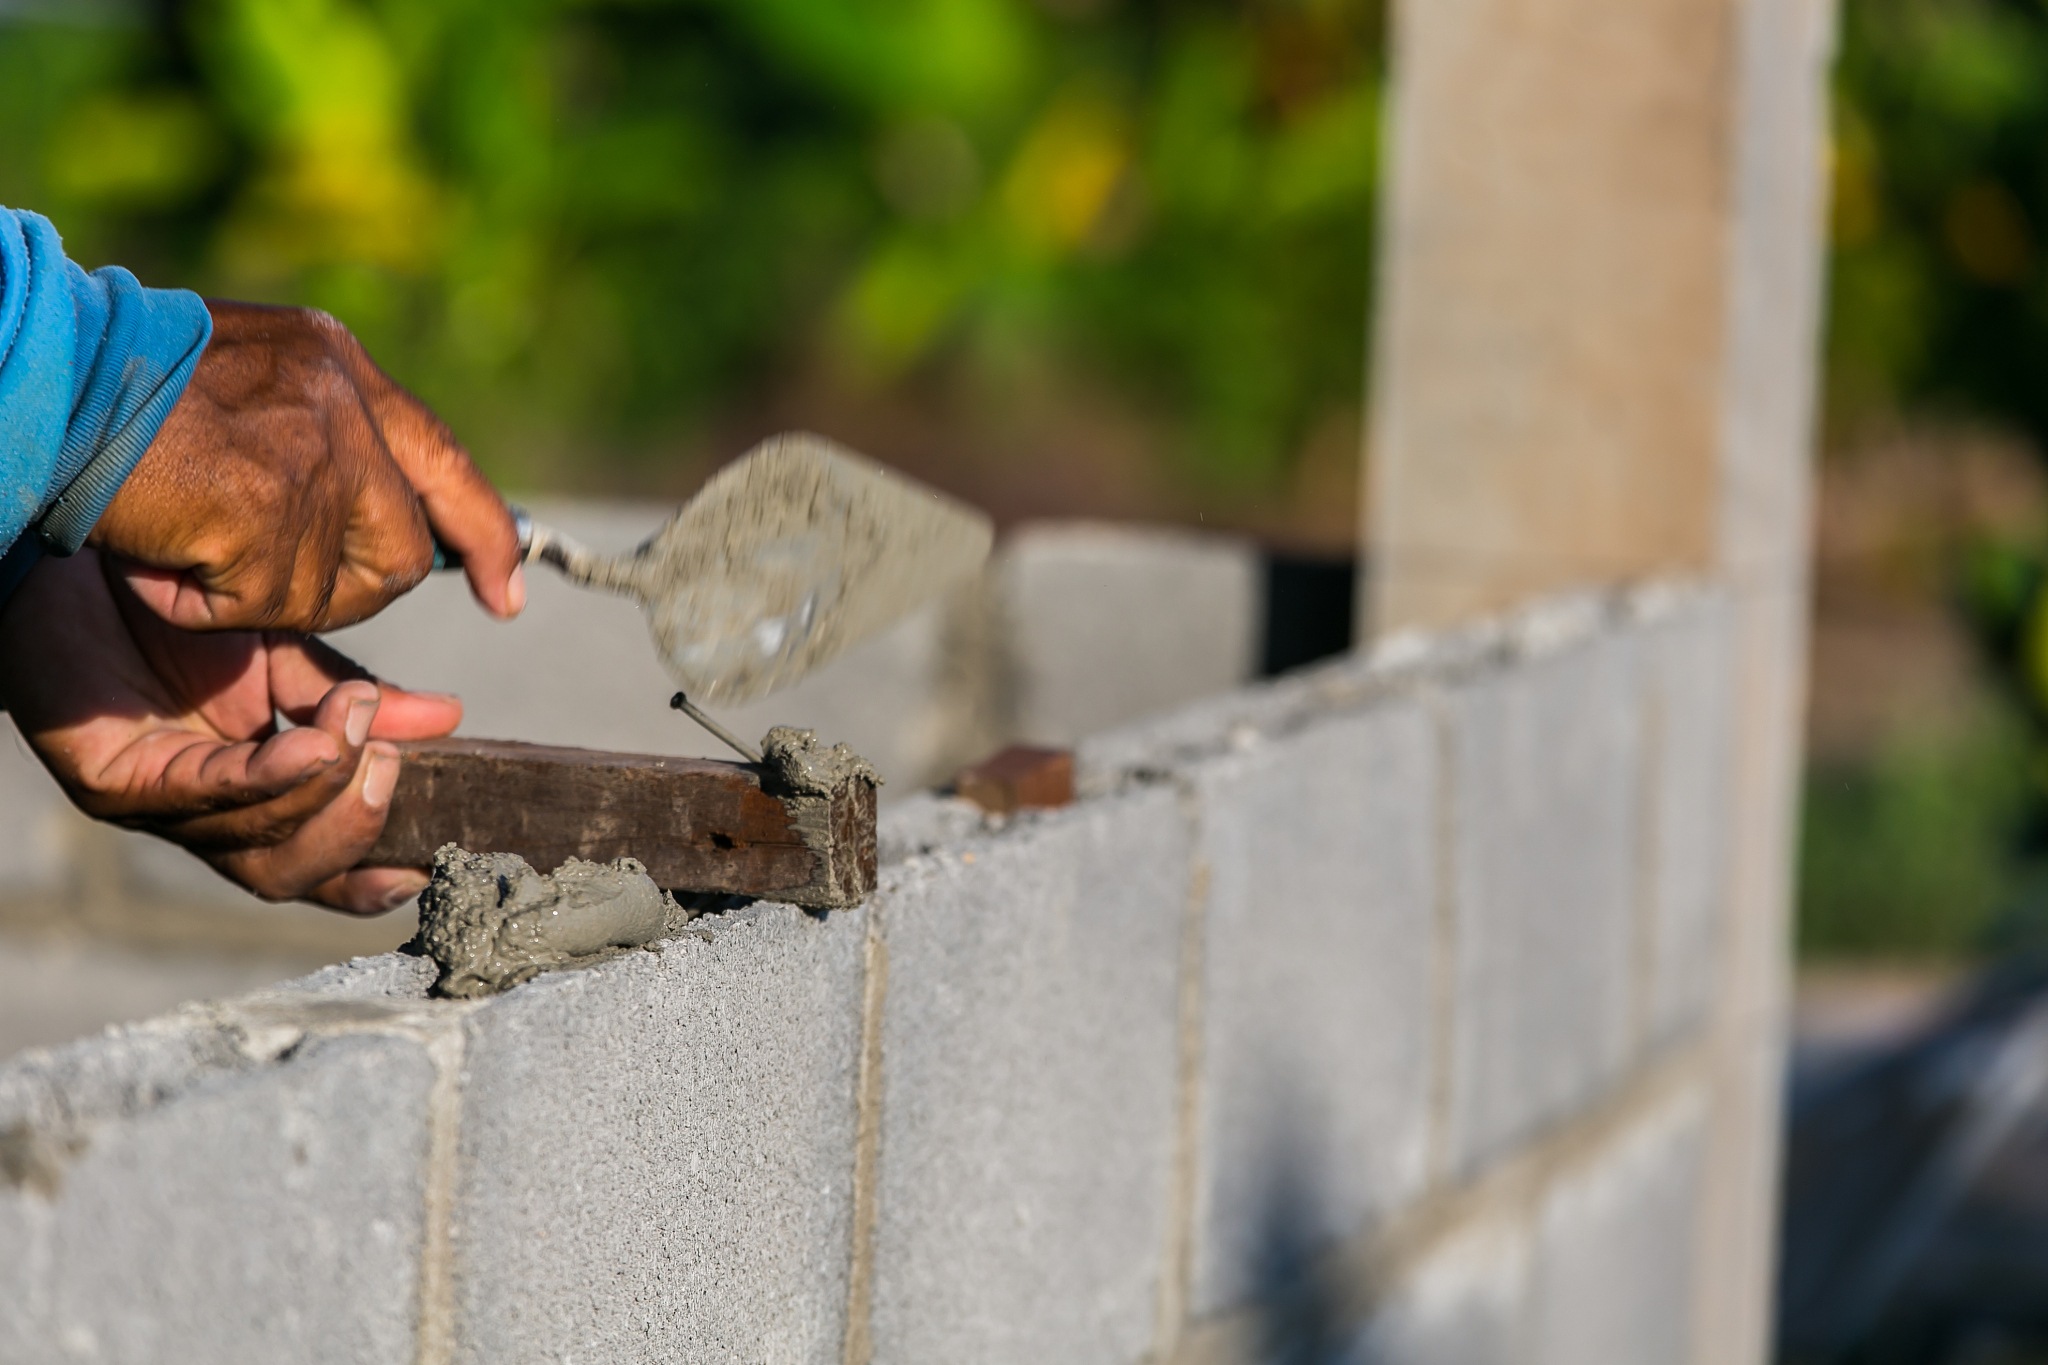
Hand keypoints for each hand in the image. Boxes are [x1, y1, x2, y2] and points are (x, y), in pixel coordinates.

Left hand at [0, 549, 456, 912]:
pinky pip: (206, 793)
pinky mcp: (111, 780)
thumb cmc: (172, 604)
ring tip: (358, 729)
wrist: (75, 553)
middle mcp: (201, 813)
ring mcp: (153, 805)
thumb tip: (447, 721)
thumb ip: (355, 694)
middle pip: (290, 873)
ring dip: (323, 792)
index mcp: (249, 790)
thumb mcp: (287, 649)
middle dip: (355, 830)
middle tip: (390, 764)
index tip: (430, 863)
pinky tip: (315, 743)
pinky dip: (270, 775)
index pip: (316, 862)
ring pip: (255, 846)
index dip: (371, 877)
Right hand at [88, 301, 523, 632]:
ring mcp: (313, 453)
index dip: (482, 534)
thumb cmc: (109, 388)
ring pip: (333, 593)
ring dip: (257, 597)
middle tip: (255, 573)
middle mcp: (342, 399)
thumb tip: (389, 519)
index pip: (443, 460)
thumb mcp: (241, 385)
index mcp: (337, 361)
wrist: (34, 374)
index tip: (505, 595)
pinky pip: (264, 607)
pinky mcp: (268, 508)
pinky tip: (158, 556)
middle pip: (402, 554)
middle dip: (343, 592)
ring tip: (185, 540)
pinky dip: (202, 605)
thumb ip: (316, 434)